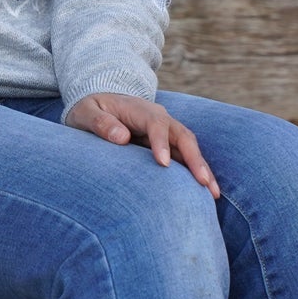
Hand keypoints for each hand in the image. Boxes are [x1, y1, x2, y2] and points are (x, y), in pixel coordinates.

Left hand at [66, 92, 219, 197]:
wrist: (97, 105)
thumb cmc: (90, 110)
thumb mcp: (85, 112)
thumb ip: (100, 122)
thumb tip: (122, 137)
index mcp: (139, 109)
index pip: (156, 123)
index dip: (161, 142)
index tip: (163, 164)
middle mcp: (158, 118)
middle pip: (182, 135)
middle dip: (194, 158)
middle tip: (202, 182)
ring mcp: (165, 131)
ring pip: (189, 147)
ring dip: (202, 168)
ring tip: (211, 193)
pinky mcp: (167, 144)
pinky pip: (185, 157)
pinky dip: (197, 172)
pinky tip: (206, 192)